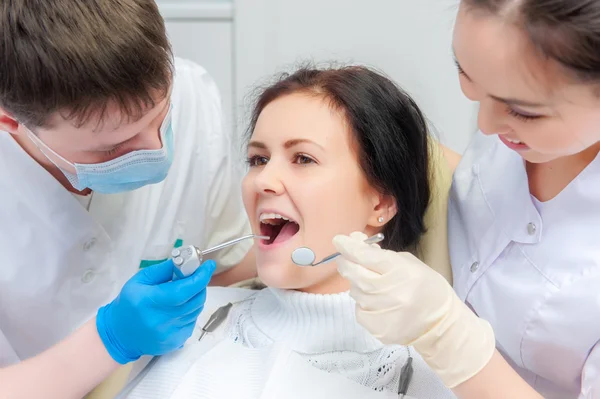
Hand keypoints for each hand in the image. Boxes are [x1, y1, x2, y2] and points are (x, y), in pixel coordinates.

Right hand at [96, 259, 215, 363]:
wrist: (119, 335)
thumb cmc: (128, 303)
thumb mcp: (140, 280)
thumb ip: (163, 270)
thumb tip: (185, 261)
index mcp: (150, 302)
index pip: (184, 290)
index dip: (200, 277)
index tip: (208, 265)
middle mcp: (162, 320)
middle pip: (195, 300)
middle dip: (200, 285)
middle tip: (197, 276)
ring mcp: (170, 334)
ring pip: (196, 310)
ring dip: (196, 298)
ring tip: (186, 292)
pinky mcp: (176, 342)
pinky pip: (192, 322)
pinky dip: (191, 311)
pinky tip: (179, 308)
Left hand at [333, 232, 495, 387]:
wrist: (439, 323)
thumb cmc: (426, 287)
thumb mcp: (408, 263)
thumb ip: (380, 254)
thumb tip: (354, 243)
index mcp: (398, 271)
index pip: (364, 255)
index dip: (348, 246)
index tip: (339, 240)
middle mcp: (387, 291)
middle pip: (352, 272)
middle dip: (346, 262)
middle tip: (347, 259)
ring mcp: (379, 311)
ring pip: (354, 291)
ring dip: (358, 284)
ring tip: (375, 285)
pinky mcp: (375, 327)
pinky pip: (359, 309)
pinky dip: (364, 303)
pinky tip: (378, 303)